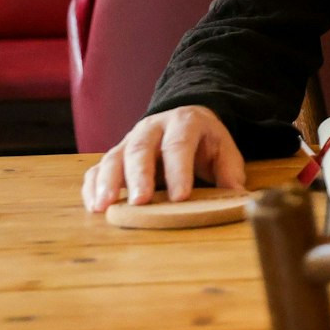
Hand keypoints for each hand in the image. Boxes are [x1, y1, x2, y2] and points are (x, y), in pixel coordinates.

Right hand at [81, 105, 245, 212]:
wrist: (185, 123)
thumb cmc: (205, 143)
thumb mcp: (224, 150)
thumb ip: (230, 170)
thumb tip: (237, 196)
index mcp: (184, 122)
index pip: (179, 144)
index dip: (179, 170)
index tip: (180, 197)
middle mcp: (152, 128)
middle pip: (141, 149)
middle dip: (139, 176)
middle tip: (140, 202)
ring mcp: (129, 140)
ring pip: (113, 157)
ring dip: (106, 182)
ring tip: (104, 206)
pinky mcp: (115, 156)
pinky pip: (96, 169)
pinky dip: (92, 187)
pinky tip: (94, 206)